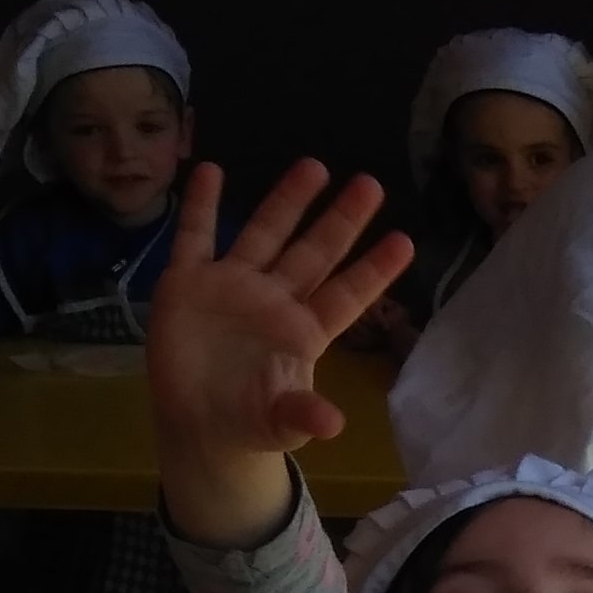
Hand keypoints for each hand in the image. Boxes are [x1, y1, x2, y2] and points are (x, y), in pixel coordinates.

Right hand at [149, 160, 414, 542]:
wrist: (198, 422)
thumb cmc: (249, 420)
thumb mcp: (278, 423)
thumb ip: (302, 416)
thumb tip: (334, 425)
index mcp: (304, 331)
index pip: (346, 295)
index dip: (374, 271)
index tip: (404, 242)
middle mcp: (274, 299)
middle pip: (314, 253)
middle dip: (341, 221)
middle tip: (372, 184)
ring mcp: (232, 285)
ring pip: (264, 234)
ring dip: (286, 201)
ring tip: (313, 167)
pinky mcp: (188, 282)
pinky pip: (195, 237)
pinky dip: (200, 206)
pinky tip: (210, 171)